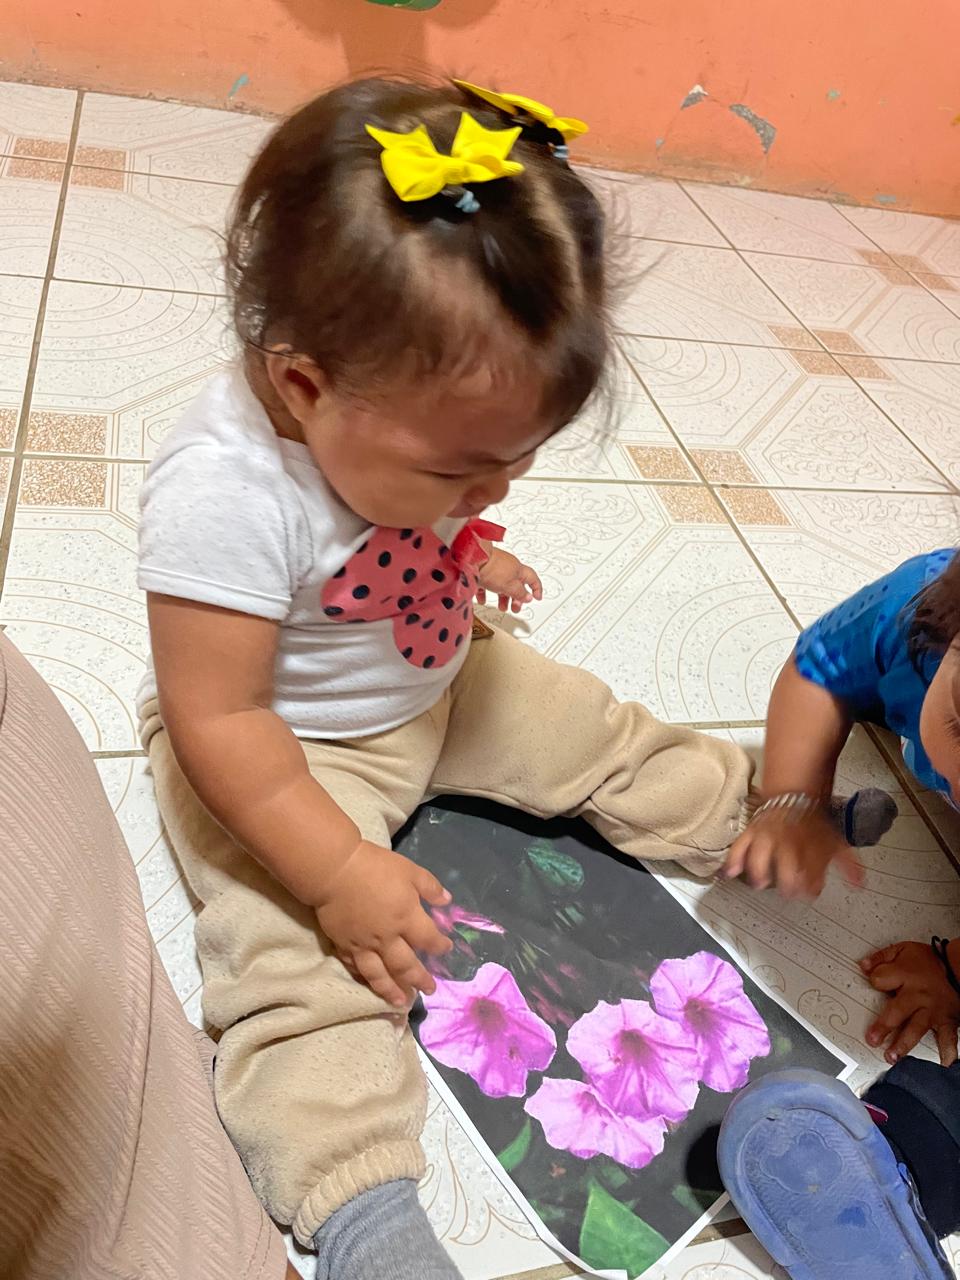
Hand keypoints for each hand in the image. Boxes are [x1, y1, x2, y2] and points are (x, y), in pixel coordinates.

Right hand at [315, 841, 452, 1006]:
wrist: (334, 870)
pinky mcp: (344, 945)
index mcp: (406, 918)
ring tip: (401, 1002)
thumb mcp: (409, 870)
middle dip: (419, 979)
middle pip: (406, 965)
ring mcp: (364, 945)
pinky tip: (371, 984)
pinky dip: (365, 978)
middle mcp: (387, 938)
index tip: (445, 949)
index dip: (439, 946)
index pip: (428, 939)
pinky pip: (356, 968)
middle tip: (429, 989)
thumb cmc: (374, 867)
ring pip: (380, 975)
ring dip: (392, 990)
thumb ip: (429, 887)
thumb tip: (447, 901)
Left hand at [477, 549, 542, 613]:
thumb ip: (520, 593)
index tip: (537, 597)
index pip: (533, 579)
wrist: (473, 559)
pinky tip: (483, 600)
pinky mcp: (483, 570)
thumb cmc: (493, 569)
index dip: (536, 589)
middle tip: (515, 608)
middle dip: (517, 598)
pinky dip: (487, 593)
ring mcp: (495, 568)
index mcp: (519, 570)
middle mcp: (508, 568)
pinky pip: (487, 583)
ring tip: (501, 607)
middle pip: (516, 584)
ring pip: (502, 585)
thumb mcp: (510, 586)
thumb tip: (528, 597)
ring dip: (503, 597)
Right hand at [725, 804, 863, 898]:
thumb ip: (848, 865)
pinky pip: (740, 845)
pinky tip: (732, 872)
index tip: (811, 892)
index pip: (811, 867)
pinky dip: (734, 859)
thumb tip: (860, 884)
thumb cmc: (813, 823)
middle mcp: (787, 840)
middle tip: (788, 892)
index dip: (812, 883)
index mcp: (809, 843)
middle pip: (786, 863)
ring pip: (761, 854)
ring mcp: (767, 836)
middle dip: (787, 881)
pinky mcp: (752, 832)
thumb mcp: (836, 842)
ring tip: (761, 883)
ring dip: (760, 871)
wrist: (794, 794)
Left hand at [861, 939, 959, 1065]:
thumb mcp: (903, 950)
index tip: (873, 982)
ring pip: (916, 1029)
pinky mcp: (945, 1020)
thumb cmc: (930, 961)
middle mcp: (917, 995)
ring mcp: (931, 1010)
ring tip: (892, 1056)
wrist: (959, 966)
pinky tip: (942, 1063)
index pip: (880, 980)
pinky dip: (946, 1051)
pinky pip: (947, 1037)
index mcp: (905, 976)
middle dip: (884, 1027)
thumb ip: (881, 957)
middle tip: (873, 1039)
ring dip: (903, 1044)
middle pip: (896, 1011)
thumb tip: (863, 965)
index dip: (874, 980)